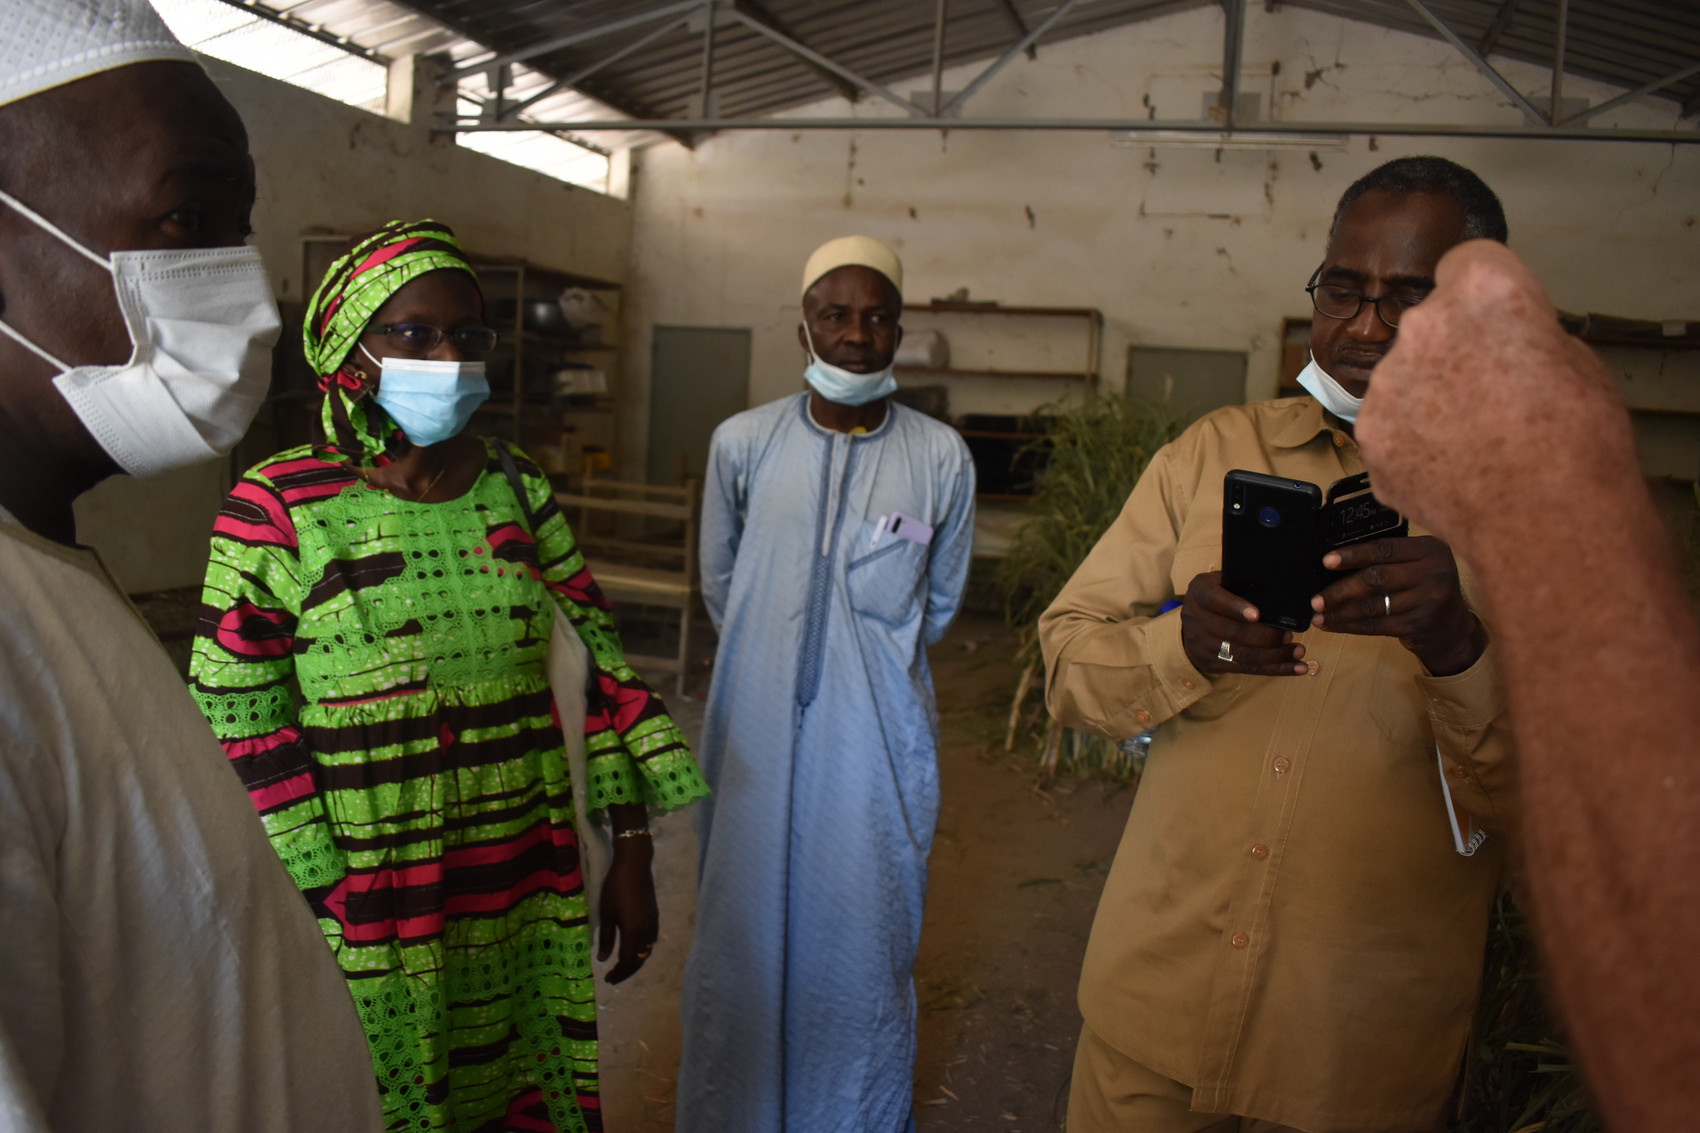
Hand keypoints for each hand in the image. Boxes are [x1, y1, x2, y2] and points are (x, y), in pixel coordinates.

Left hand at [597, 835, 657, 983]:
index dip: (618, 973)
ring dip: (635, 961)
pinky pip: (650, 941)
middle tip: (613, 976)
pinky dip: (642, 950)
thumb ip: (606, 938)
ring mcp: (652, 923)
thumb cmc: (616, 888)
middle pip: (639, 959)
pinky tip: (634, 948)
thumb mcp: (606, 913)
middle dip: (626, 971)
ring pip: (646, 951)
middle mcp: (646, 931)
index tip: (607, 979)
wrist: (634, 865)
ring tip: (622, 965)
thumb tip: (603, 959)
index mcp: (633, 932)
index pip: (627, 961)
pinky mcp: (654, 916)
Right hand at [1180, 571, 1309, 676]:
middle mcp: (1196, 619)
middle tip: (1288, 635)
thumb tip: (1279, 588)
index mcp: (1200, 593)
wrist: (1191, 622)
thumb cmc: (1217, 595)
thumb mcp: (1221, 581)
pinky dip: (1274, 669)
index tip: (1257, 614)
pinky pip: (1246, 669)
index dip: (1236, 607)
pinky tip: (1295, 667)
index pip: (1215, 600)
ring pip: (1241, 654)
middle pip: (1232, 632)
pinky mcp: (1212, 663)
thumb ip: (1240, 584)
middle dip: (1264, 636)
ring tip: (1298, 651)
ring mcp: (1202, 644)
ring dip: (1274, 655)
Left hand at [1311, 536, 1484, 674]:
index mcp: (1430, 549)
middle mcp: (1434, 572)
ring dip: (1340, 611)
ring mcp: (1429, 600)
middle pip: (1376, 578)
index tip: (1326, 561)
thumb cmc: (1424, 589)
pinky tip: (1331, 625)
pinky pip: (1376, 625)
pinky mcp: (1419, 625)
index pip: (1385, 549)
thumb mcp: (1418, 565)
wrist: (1453, 630)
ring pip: (1373, 605)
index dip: (1354, 554)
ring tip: (1318, 614)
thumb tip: (1336, 561)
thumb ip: (1390, 559)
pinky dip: (1349, 626)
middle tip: (1315, 598)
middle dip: (1341, 589)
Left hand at [1355, 241, 1637, 559]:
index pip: (1466, 263)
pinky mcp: (1369, 433)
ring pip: (1403, 376)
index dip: (1485, 294)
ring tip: (1473, 438)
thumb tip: (1501, 340)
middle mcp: (1423, 325)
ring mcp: (1387, 382)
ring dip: (1426, 396)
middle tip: (1489, 389)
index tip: (1493, 317)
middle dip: (1451, 348)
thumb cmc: (1576, 441)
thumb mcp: (1572, 358)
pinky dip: (1410, 441)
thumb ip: (1520, 333)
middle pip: (1429, 323)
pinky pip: (1389, 424)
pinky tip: (1448, 465)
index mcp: (1484, 289)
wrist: (1546, 521)